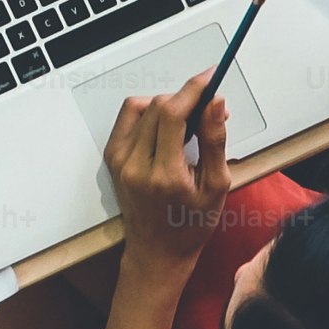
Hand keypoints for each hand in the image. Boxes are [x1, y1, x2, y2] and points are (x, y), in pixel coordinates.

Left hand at [105, 72, 231, 263]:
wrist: (157, 251)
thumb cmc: (190, 224)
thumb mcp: (216, 186)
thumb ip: (215, 141)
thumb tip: (216, 103)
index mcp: (164, 175)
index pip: (173, 114)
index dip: (194, 89)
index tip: (211, 77)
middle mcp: (135, 165)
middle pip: (158, 107)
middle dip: (186, 98)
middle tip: (208, 107)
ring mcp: (119, 161)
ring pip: (143, 108)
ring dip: (169, 106)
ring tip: (188, 125)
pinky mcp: (112, 158)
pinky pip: (128, 118)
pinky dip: (150, 113)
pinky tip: (166, 129)